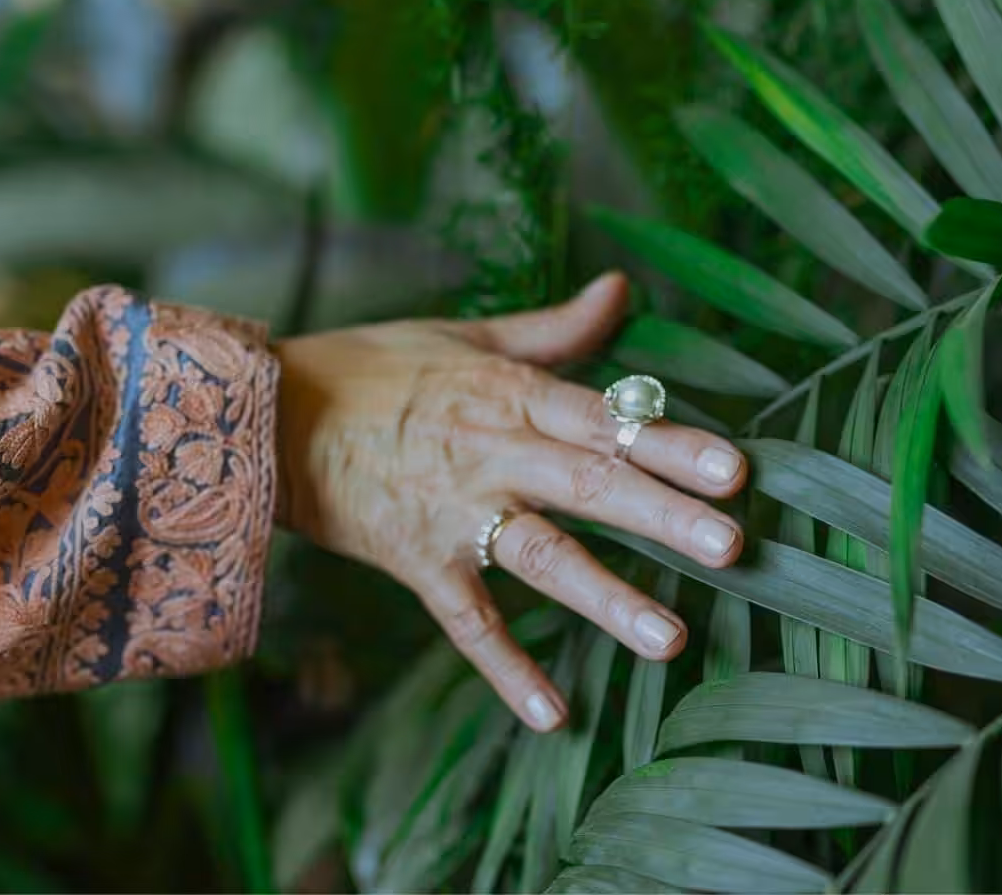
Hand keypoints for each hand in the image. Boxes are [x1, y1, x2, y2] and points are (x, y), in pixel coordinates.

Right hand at [272, 272, 745, 730]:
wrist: (267, 416)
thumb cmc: (375, 369)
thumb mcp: (467, 339)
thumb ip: (555, 329)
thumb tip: (622, 288)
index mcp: (511, 395)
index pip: (603, 419)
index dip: (669, 442)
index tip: (734, 469)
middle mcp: (492, 454)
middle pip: (589, 486)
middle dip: (663, 516)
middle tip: (733, 546)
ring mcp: (454, 514)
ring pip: (541, 557)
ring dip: (607, 597)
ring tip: (672, 639)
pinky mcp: (415, 562)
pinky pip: (468, 622)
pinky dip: (506, 667)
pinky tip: (553, 713)